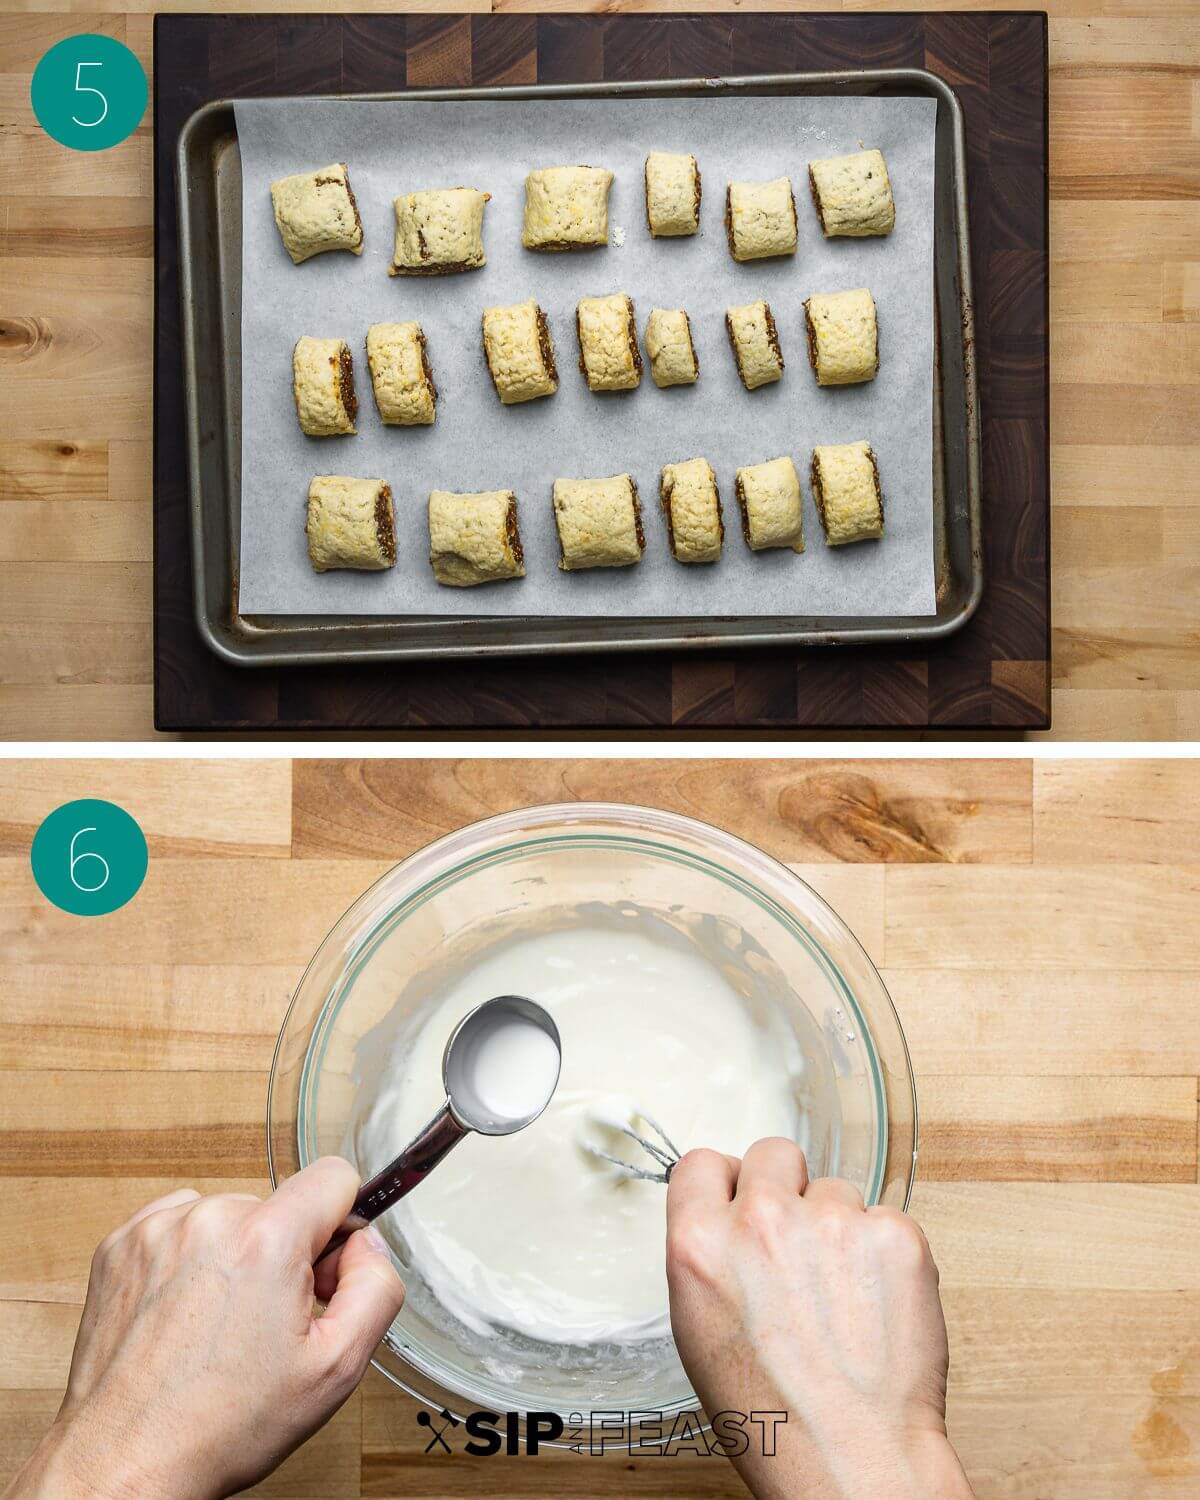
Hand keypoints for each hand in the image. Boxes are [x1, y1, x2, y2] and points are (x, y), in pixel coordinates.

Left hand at [6, 1158, 404, 1499]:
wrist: (125, 1462)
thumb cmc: (221, 1426)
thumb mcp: (336, 1369)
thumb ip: (375, 1288)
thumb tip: (366, 1243)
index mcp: (267, 1241)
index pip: (334, 1177)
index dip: (344, 1225)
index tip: (326, 1272)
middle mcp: (209, 1219)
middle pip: (280, 1205)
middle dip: (287, 1251)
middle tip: (270, 1321)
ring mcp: (158, 1229)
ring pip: (230, 1217)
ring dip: (237, 1254)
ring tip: (220, 1325)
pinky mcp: (120, 1245)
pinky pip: (180, 1226)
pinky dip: (191, 1258)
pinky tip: (186, 1314)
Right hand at [666, 1140, 972, 1499]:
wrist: (852, 1460)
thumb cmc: (774, 1418)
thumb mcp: (700, 1330)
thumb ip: (711, 1257)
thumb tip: (729, 1217)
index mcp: (700, 1245)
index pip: (703, 1162)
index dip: (727, 1182)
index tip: (742, 1198)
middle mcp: (762, 1221)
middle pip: (774, 1153)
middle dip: (786, 1188)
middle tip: (800, 1242)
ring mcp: (833, 1222)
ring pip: (836, 1190)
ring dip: (838, 1229)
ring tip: (842, 1298)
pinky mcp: (894, 1236)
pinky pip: (885, 1219)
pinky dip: (883, 1255)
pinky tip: (876, 1305)